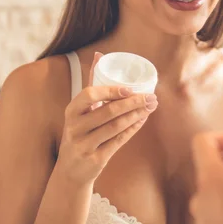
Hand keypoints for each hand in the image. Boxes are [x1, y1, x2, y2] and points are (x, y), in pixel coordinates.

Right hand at [55, 52, 157, 185]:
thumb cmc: (80, 131)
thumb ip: (91, 83)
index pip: (89, 95)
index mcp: (71, 111)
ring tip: (151, 106)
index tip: (131, 88)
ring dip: (137, 114)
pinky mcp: (95, 159)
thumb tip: (100, 54)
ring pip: (116, 126)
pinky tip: (143, 119)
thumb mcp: (80, 109)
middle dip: (133, 103)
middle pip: (108, 111)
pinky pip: (119, 141)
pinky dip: (133, 128)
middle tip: (151, 97)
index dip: (111, 91)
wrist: (71, 169)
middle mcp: (75, 127)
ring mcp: (84, 145)